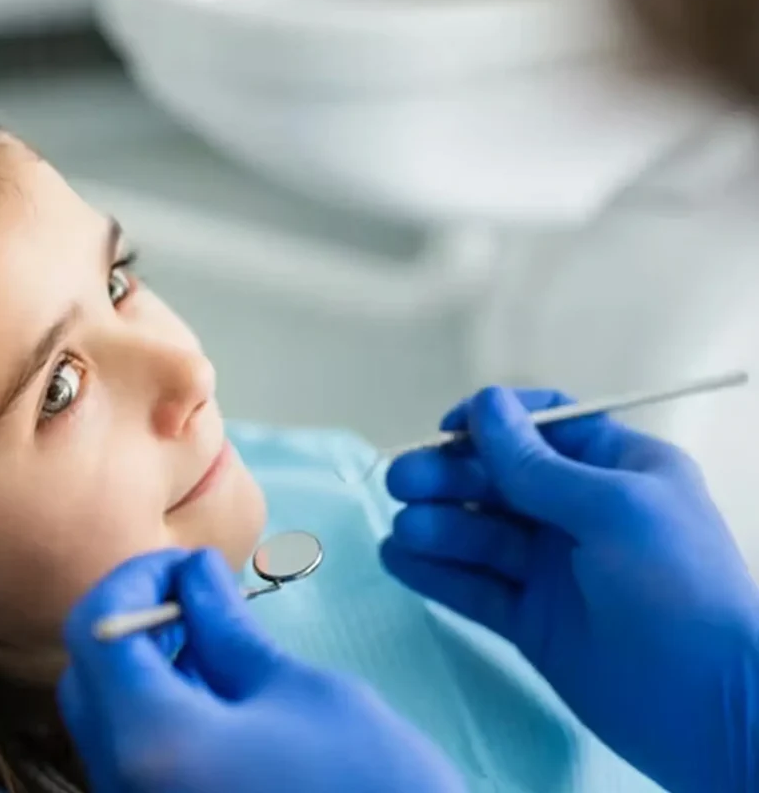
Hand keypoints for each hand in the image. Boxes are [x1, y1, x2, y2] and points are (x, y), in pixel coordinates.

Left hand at [59, 548, 465, 792]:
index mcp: (153, 741)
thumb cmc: (366, 781)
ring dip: (147, 659)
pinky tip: (215, 686)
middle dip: (137, 617)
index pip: (98, 628)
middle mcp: (124, 783)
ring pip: (108, 715)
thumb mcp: (296, 688)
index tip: (191, 562)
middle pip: (90, 674)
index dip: (137, 578)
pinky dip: (160, 704)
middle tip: (199, 591)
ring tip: (213, 631)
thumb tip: (195, 572)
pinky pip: (134, 752)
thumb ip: (227, 627)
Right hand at [382, 386, 758, 792]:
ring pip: (481, 533)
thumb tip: (484, 403)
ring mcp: (554, 570)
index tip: (448, 430)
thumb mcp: (612, 509)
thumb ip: (537, 465)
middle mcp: (580, 511)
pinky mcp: (533, 622)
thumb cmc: (677, 585)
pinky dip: (438, 573)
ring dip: (437, 526)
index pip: (543, 426)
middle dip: (449, 476)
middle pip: (499, 478)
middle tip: (400, 481)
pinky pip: (477, 587)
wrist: (715, 712)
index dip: (494, 421)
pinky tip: (399, 560)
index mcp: (614, 469)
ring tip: (402, 530)